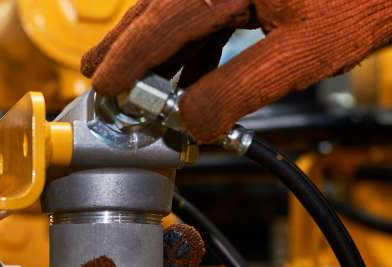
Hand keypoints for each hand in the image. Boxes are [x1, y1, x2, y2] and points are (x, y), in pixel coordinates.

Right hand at [80, 0, 391, 142]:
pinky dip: (188, 42)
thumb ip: (238, 91)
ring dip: (154, 48)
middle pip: (154, 9)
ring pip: (174, 9)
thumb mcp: (303, 55)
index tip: (102, 89)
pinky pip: (202, 10)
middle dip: (125, 48)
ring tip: (132, 79)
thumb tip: (189, 123)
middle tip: (96, 78)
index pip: (158, 24)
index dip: (125, 61)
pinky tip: (185, 70)